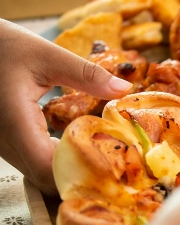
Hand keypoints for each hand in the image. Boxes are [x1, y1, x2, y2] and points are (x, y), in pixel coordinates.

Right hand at [0, 20, 131, 193]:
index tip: (110, 168)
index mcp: (15, 121)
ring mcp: (2, 143)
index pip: (47, 168)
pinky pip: (31, 161)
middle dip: (78, 176)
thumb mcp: (48, 55)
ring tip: (100, 155)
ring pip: (36, 173)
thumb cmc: (5, 46)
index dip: (78, 175)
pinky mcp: (4, 141)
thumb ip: (86, 74)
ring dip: (67, 169)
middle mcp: (4, 140)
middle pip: (44, 178)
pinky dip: (55, 160)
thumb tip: (123, 89)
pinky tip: (76, 145)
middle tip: (114, 165)